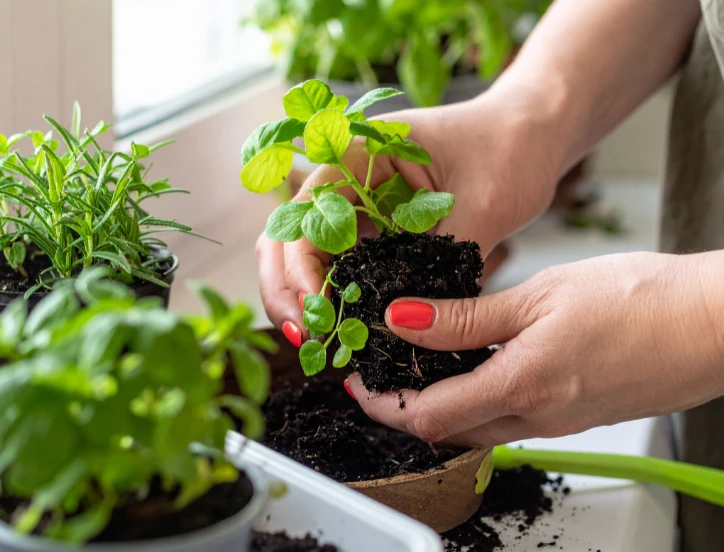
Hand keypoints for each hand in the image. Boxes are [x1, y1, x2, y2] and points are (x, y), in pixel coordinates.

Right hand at [257, 91, 564, 345]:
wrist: (529, 136)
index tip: (319, 310)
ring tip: (318, 341)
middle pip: (286, 236)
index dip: (300, 265)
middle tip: (307, 337)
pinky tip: (342, 328)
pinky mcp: (373, 230)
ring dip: (302, 298)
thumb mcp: (481, 204)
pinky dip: (333, 298)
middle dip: (287, 289)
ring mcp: (357, 206)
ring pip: (304, 256)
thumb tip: (415, 322)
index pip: (306, 213)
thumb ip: (442, 259)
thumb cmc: (509, 149)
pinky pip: (338, 266)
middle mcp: (346, 179)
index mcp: (358, 153)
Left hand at [347, 252, 723, 446]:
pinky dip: (478, 397)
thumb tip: (404, 319)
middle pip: (448, 430)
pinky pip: (511, 416)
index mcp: (523, 385)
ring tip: (416, 363)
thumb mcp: (540, 295)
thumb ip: (467, 317)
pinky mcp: (575, 413)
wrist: (713, 321)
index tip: (354, 382)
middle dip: (403, 407)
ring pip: (478, 425)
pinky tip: (474, 362)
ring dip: (440, 403)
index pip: (428, 417)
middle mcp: (537, 416)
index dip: (382, 404)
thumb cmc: (638, 297)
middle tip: (377, 372)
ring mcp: (559, 420)